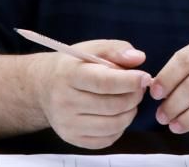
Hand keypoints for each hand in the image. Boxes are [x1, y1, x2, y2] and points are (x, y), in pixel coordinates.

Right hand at [32, 39, 150, 148]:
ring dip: (130, 112)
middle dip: (133, 96)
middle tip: (139, 87)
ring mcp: (67, 123)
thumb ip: (116, 49)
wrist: (43, 86)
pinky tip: (118, 114)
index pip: (104, 82)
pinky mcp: (72, 138)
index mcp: (69, 74)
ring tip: (130, 100)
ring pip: (113, 125)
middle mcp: (65, 101)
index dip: (129, 81)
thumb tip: (139, 59)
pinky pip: (107, 139)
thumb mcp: (91, 48)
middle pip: (112, 106)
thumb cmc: (73, 65)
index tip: (145, 77)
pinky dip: (120, 127)